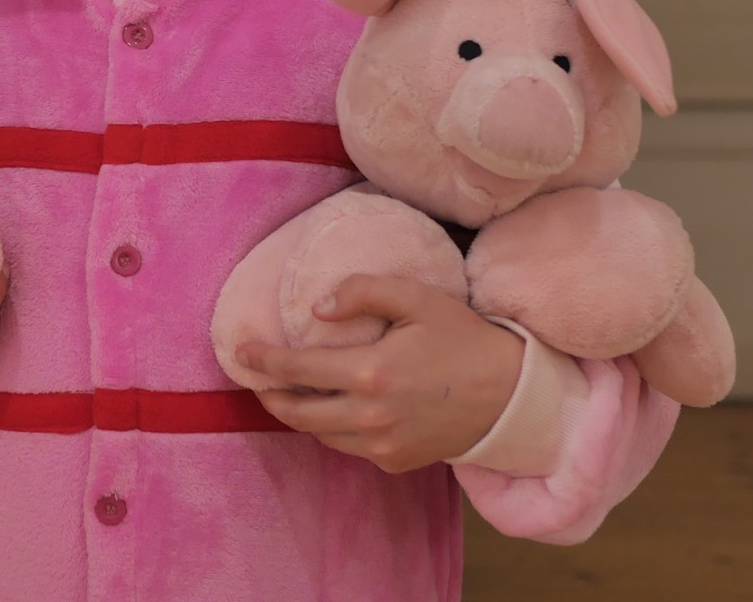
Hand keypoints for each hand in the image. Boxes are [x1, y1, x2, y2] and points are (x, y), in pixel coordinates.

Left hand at [236, 275, 523, 473]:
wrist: (510, 396)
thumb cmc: (463, 338)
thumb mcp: (417, 299)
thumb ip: (365, 291)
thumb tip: (318, 307)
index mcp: (370, 373)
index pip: (298, 368)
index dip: (264, 360)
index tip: (242, 351)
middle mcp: (369, 416)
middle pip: (298, 413)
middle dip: (271, 396)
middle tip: (257, 379)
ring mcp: (382, 445)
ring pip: (321, 434)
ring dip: (299, 415)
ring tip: (290, 393)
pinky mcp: (395, 461)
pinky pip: (350, 447)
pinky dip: (334, 430)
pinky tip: (336, 410)